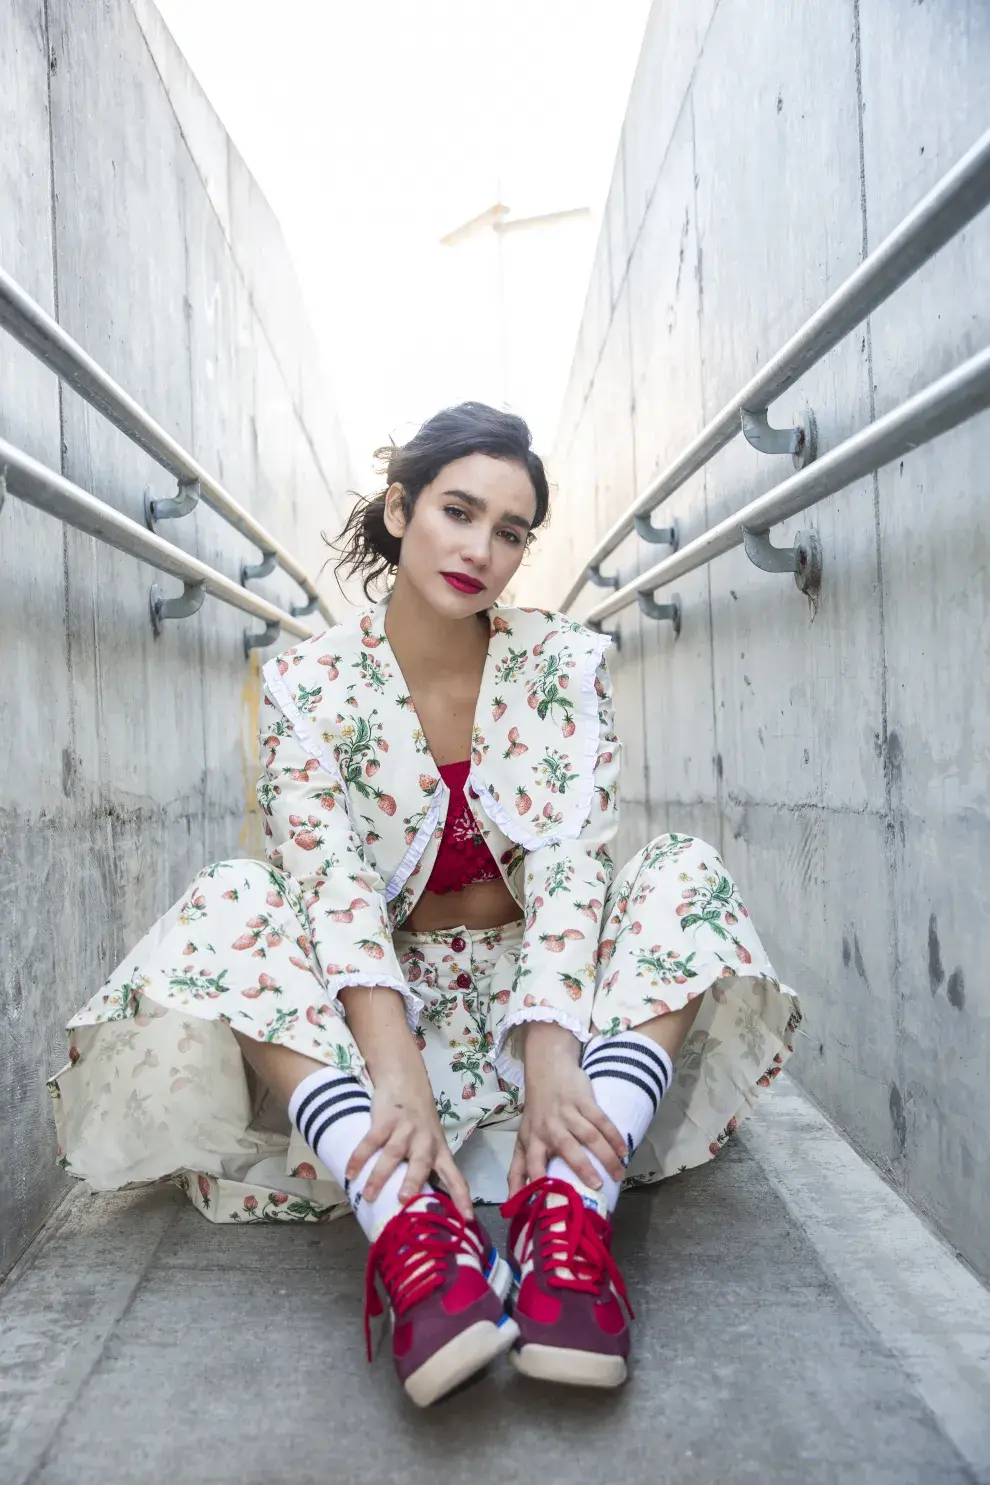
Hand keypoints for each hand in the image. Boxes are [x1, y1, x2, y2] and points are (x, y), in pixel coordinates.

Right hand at [339, 983, 472, 1218]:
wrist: (406, 1081)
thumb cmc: (419, 1122)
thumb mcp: (430, 1143)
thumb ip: (426, 1169)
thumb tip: (420, 1207)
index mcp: (439, 1151)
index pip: (455, 1176)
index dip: (461, 1198)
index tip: (466, 1221)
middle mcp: (425, 1140)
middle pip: (422, 1162)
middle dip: (414, 1181)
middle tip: (404, 1199)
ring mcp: (405, 1129)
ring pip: (394, 1153)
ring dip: (380, 1175)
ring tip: (369, 1195)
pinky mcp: (385, 1119)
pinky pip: (371, 1140)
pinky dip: (359, 1157)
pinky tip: (350, 1173)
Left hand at [507, 1021, 626, 1196]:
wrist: (547, 1071)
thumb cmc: (536, 1113)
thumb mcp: (523, 1140)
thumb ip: (518, 1171)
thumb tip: (511, 1204)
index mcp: (533, 1140)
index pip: (532, 1164)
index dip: (538, 1181)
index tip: (550, 1201)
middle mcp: (549, 1127)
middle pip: (566, 1148)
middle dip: (581, 1167)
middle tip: (597, 1186)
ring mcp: (567, 1112)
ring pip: (589, 1135)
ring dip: (605, 1155)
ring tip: (619, 1174)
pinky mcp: (583, 1100)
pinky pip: (601, 1119)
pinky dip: (614, 1136)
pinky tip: (624, 1151)